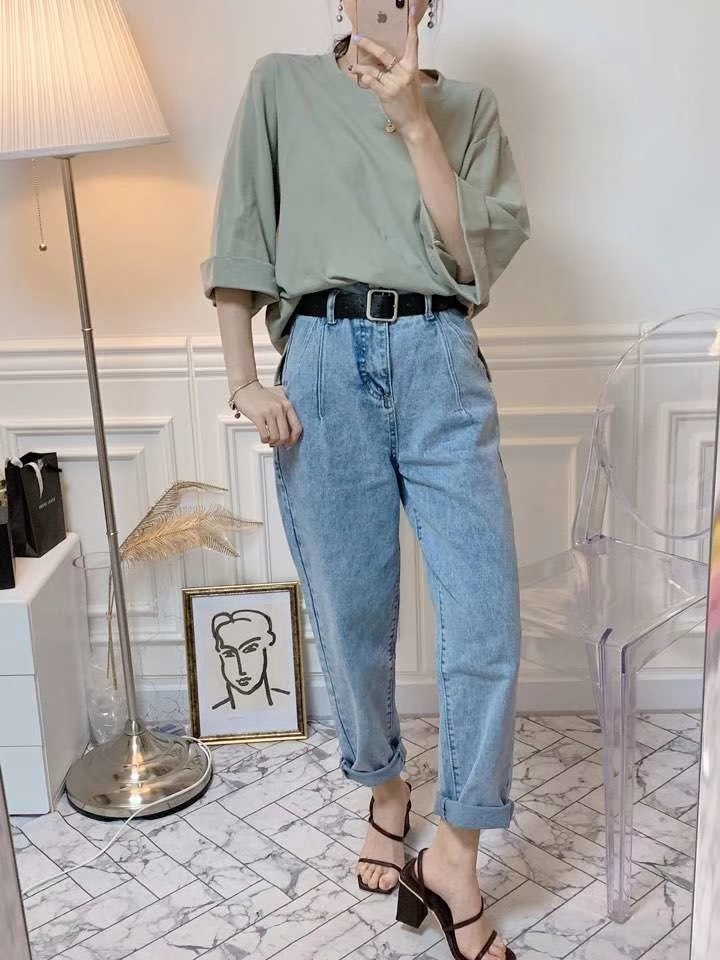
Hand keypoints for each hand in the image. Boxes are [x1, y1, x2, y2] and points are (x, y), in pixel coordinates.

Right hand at [230, 381, 302, 447]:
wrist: (245, 387)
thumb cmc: (261, 394)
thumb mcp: (279, 396)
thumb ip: (287, 408)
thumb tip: (292, 426)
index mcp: (287, 405)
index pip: (297, 427)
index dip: (294, 439)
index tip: (290, 443)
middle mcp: (280, 408)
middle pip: (286, 435)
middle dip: (281, 443)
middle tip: (276, 443)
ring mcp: (269, 412)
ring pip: (275, 437)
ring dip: (272, 442)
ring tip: (269, 440)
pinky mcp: (258, 416)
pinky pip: (265, 435)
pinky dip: (265, 440)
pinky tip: (263, 437)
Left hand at [349, 4, 431, 138]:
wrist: (415, 122)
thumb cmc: (411, 102)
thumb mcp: (410, 81)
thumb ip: (399, 69)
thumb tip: (382, 60)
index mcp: (412, 66)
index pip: (412, 43)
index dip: (411, 28)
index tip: (408, 14)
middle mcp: (404, 72)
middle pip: (384, 52)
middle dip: (368, 43)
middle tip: (357, 37)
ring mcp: (395, 82)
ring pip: (373, 68)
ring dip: (360, 64)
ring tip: (353, 64)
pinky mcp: (386, 93)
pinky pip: (370, 81)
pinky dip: (362, 77)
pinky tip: (357, 75)